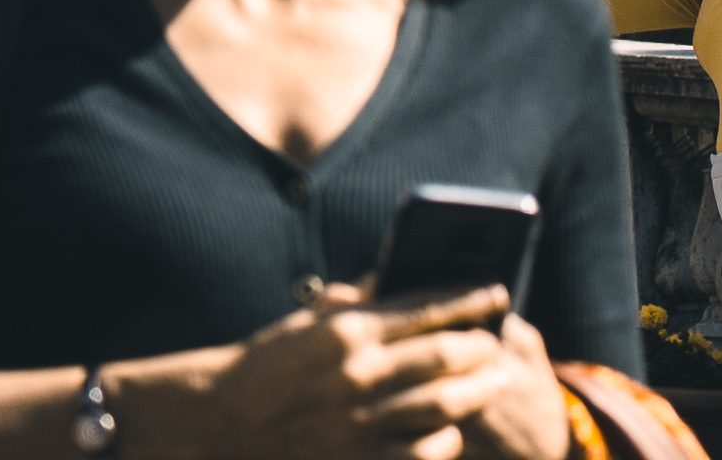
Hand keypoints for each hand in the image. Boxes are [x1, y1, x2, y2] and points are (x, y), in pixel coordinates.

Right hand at [171, 291, 536, 459]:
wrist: (223, 420)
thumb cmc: (265, 366)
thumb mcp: (304, 324)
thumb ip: (353, 305)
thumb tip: (395, 280)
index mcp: (345, 330)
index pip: (424, 307)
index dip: (467, 299)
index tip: (497, 293)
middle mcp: (361, 373)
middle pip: (447, 356)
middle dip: (482, 347)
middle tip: (498, 343)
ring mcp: (366, 419)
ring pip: (447, 403)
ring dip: (479, 390)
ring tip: (495, 381)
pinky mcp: (366, 459)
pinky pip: (428, 449)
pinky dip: (448, 437)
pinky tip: (453, 428)